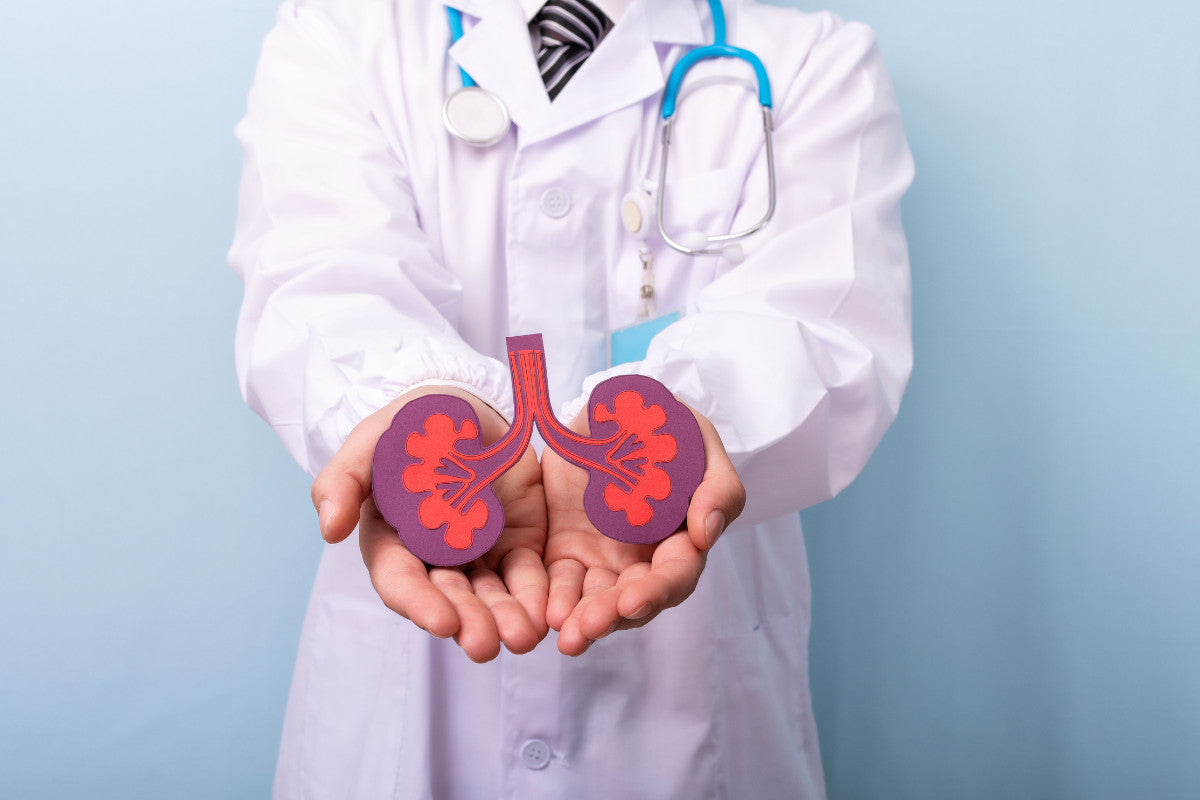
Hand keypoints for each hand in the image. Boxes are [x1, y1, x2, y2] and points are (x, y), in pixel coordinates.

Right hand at [311, 386, 548, 661]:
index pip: (402, 581)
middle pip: (450, 599)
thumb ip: (344, 480)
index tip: (442, 623)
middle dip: (468, 622)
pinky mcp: (517, 544)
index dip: (419, 603)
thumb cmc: (408, 426)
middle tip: (485, 645)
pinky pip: (528, 575)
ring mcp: (479, 555)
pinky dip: (537, 595)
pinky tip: (547, 614)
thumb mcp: (372, 442)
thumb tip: (328, 528)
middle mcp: (435, 559)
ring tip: (523, 637)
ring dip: (505, 620)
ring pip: (491, 597)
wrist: (463, 407)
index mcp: (393, 542)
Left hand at [542, 404, 745, 654]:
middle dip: (613, 616)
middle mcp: (643, 559)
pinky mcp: (566, 552)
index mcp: (680, 538)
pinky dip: (554, 601)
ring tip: (567, 636)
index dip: (658, 591)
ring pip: (596, 602)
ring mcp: (604, 559)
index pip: (676, 575)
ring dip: (583, 622)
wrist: (613, 412)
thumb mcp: (701, 445)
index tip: (634, 600)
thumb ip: (718, 487)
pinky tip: (544, 613)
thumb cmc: (667, 429)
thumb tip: (706, 534)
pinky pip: (560, 583)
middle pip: (635, 600)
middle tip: (588, 627)